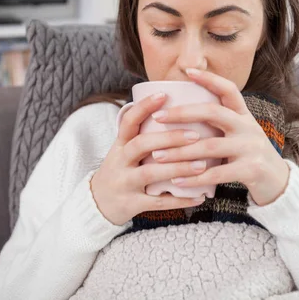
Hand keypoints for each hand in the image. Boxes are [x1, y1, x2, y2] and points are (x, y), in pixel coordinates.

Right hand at [90, 92, 206, 225]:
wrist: (97, 204)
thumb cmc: (121, 171)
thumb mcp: (124, 150)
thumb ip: (144, 135)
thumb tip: (178, 111)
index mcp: (120, 145)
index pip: (129, 121)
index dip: (144, 107)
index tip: (164, 95)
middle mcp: (120, 162)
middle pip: (141, 144)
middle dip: (169, 138)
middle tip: (195, 135)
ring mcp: (125, 183)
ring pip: (150, 173)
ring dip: (178, 168)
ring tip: (202, 165)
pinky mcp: (132, 204)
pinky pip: (158, 202)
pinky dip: (180, 200)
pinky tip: (199, 197)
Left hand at [149, 68, 289, 206]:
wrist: (279, 182)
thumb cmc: (249, 156)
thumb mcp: (240, 134)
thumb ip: (219, 125)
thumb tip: (182, 114)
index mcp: (244, 115)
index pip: (228, 89)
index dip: (209, 79)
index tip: (187, 71)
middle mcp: (248, 127)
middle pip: (214, 113)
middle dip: (183, 113)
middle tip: (158, 117)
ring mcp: (251, 148)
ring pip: (210, 146)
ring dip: (180, 152)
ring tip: (158, 155)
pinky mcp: (251, 170)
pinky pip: (217, 174)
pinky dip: (194, 178)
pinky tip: (176, 181)